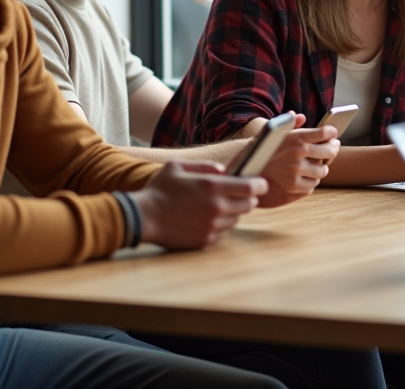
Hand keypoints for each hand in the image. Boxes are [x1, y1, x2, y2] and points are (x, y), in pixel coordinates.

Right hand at [132, 161, 266, 249]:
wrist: (143, 218)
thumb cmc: (159, 189)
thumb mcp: (178, 166)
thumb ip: (205, 166)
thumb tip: (225, 171)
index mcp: (212, 187)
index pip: (251, 187)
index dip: (260, 184)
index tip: (261, 184)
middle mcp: (216, 208)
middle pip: (248, 204)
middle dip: (248, 198)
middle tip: (240, 193)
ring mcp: (212, 226)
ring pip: (237, 218)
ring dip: (233, 211)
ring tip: (218, 205)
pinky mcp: (205, 240)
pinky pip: (224, 232)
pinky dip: (221, 224)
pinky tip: (208, 218)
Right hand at [258, 124, 340, 207]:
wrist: (248, 168)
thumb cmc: (264, 148)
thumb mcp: (274, 132)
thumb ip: (289, 123)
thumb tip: (300, 116)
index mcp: (296, 137)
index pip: (325, 132)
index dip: (332, 132)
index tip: (333, 133)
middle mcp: (298, 153)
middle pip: (330, 151)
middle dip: (333, 148)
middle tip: (333, 147)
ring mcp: (296, 170)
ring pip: (323, 170)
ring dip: (322, 166)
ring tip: (319, 162)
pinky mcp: (293, 185)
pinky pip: (314, 184)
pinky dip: (312, 180)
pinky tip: (308, 175)